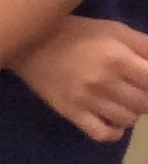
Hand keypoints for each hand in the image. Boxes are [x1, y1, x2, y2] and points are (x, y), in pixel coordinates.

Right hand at [12, 17, 147, 142]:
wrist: (28, 44)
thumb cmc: (75, 33)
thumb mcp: (113, 30)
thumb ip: (143, 45)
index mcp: (117, 58)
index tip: (145, 79)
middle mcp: (103, 82)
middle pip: (144, 103)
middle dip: (146, 96)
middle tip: (137, 88)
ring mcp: (86, 100)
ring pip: (127, 119)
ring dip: (132, 112)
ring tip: (124, 101)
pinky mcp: (70, 113)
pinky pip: (102, 133)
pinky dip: (115, 131)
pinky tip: (113, 120)